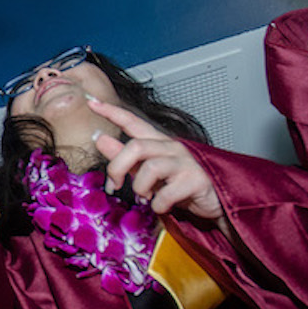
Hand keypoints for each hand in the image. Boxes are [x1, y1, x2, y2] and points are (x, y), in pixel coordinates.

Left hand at [90, 98, 224, 219]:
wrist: (216, 201)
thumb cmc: (180, 184)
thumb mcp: (147, 170)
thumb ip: (123, 156)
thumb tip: (99, 139)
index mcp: (158, 142)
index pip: (132, 122)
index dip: (112, 112)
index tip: (92, 102)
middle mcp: (172, 147)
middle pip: (136, 147)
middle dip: (118, 168)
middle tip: (114, 185)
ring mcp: (185, 162)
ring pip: (150, 168)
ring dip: (140, 188)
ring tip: (145, 198)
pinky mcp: (196, 180)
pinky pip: (166, 194)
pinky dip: (158, 205)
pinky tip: (162, 206)